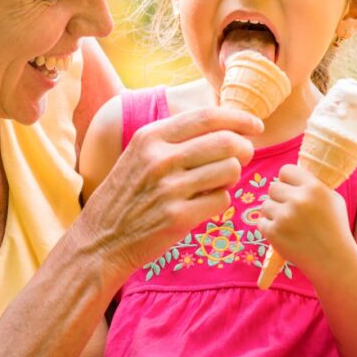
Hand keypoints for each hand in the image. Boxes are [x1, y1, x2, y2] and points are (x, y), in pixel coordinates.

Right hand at [77, 107, 259, 285]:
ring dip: (232, 177)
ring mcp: (169, 189)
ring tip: (217, 183)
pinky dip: (220, 201)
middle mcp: (160, 159)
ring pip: (229, 170)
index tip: (255, 126)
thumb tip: (222, 126)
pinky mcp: (178, 217)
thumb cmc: (126, 195)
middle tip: (243, 157)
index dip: (238, 118)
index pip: (206, 117)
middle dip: (244, 149)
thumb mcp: (138, 155)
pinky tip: (205, 205)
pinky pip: (221, 200)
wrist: (101, 240)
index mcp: (150, 138)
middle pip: (226, 142)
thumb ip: (173, 138)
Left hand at [257, 164, 355, 280]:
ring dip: (273, 214)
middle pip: (273, 187)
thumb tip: (292, 173)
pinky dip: (269, 229)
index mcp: (314, 187)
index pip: (286, 170)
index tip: (291, 189)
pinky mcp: (274, 232)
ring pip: (265, 205)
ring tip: (289, 225)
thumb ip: (313, 184)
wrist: (334, 261)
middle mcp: (298, 199)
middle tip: (290, 211)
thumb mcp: (333, 199)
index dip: (287, 180)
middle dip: (279, 198)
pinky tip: (285, 235)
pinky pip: (261, 222)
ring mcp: (285, 216)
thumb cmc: (335, 229)